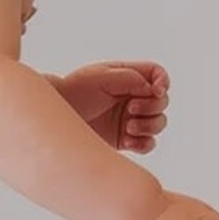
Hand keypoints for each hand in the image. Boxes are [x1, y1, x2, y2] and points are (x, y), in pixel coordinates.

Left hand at [53, 61, 169, 152]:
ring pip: (158, 124)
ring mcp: (130, 119)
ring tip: (128, 127)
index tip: (156, 91)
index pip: (157, 75)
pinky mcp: (125, 140)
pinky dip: (143, 143)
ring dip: (149, 126)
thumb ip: (128, 77)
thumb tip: (150, 87)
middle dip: (152, 107)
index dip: (163, 82)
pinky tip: (128, 141)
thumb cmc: (74, 91)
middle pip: (162, 102)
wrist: (56, 118)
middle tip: (131, 109)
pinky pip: (148, 144)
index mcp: (129, 77)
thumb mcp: (100, 77)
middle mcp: (133, 97)